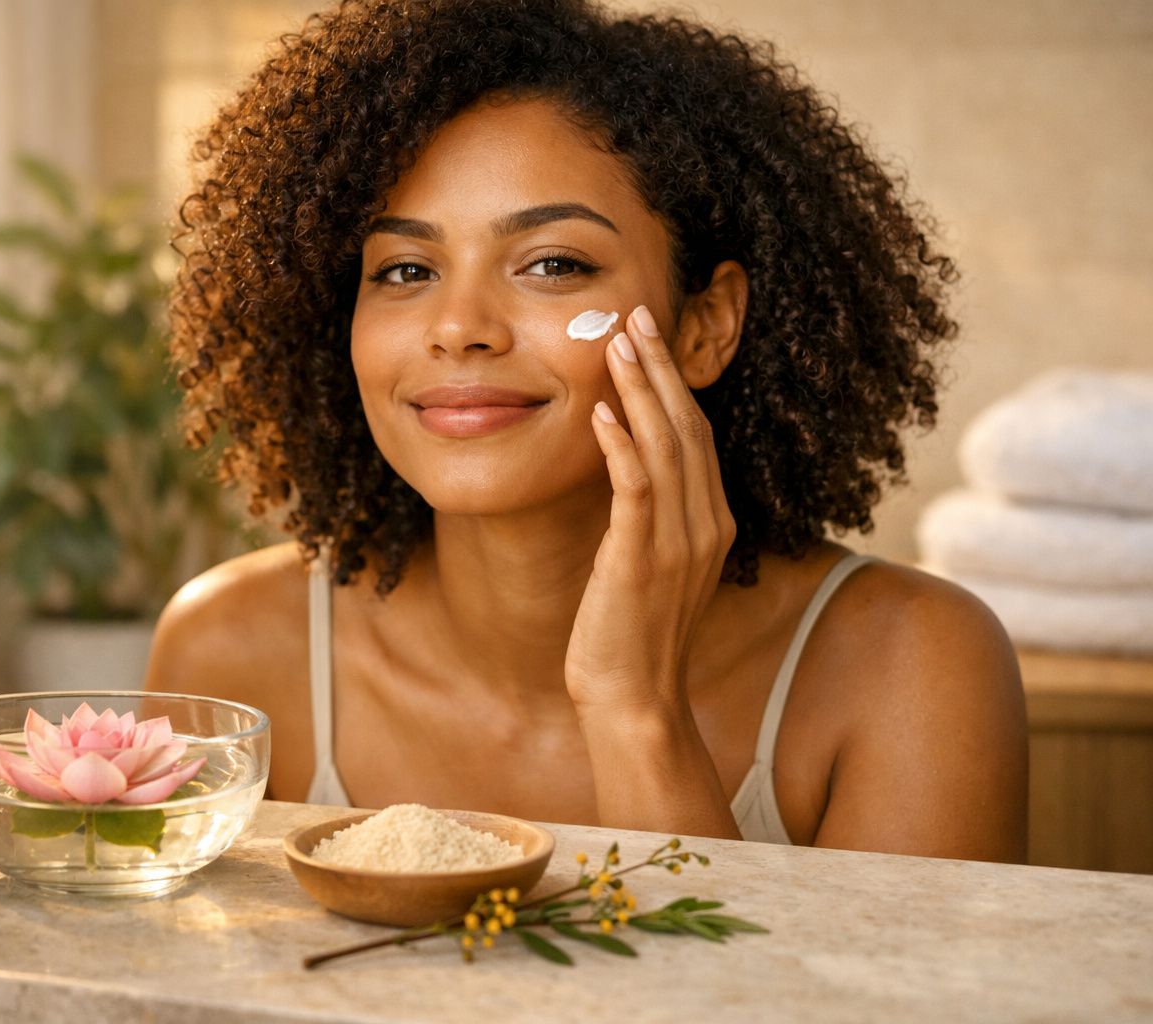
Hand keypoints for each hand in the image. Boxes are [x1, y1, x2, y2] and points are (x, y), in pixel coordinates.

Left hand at [565, 304, 736, 714]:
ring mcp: (678, 543)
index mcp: (711, 522)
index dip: (673, 382)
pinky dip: (620, 446)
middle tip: (637, 314)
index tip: (649, 338)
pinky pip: (636, 490)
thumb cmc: (632, 635)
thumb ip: (650, 517)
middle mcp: (705, 525)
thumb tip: (626, 472)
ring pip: (666, 447)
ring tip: (619, 342)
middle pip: (688, 427)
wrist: (634, 700)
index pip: (697, 435)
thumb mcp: (650, 564)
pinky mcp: (641, 561)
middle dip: (661, 368)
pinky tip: (600, 411)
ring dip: (641, 390)